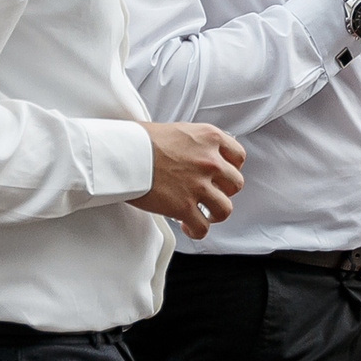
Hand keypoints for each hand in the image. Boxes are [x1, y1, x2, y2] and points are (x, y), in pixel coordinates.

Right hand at [132, 120, 246, 239]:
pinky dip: (196, 230)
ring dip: (215, 214)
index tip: (223, 174)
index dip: (231, 168)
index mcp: (209, 138)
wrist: (121, 153)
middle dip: (224, 191)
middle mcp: (209, 161)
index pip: (238, 156)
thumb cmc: (139, 140)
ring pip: (224, 209)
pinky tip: (188, 226)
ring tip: (204, 214)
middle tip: (211, 194)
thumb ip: (195, 143)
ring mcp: (198, 185)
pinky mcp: (184, 207)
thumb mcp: (177, 130)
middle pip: (235, 184)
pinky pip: (202, 227)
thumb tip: (195, 154)